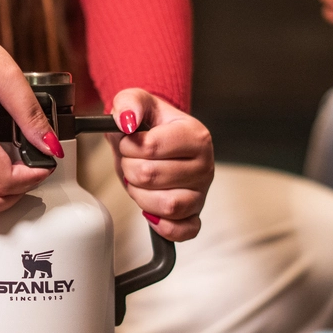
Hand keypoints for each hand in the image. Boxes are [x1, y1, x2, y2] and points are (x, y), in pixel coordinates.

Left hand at [110, 90, 212, 241]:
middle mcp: (205, 165)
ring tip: (140, 182)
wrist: (155, 139)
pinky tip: (152, 212)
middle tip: (133, 162)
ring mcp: (202, 192)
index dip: (129, 146)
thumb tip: (127, 120)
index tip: (130, 141)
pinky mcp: (195, 214)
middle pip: (151, 177)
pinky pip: (184, 231)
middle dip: (130, 169)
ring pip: (166, 206)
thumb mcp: (136, 102)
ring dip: (140, 195)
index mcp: (196, 135)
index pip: (151, 147)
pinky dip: (164, 226)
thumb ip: (129, 103)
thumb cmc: (150, 123)